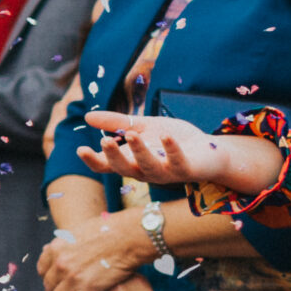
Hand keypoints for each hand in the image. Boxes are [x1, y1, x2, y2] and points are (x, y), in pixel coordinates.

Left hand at [38, 208, 155, 290]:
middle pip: (49, 284)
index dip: (45, 278)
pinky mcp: (88, 289)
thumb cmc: (106, 230)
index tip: (48, 283)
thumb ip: (66, 242)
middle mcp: (60, 264)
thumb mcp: (77, 232)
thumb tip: (58, 247)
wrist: (124, 237)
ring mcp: (73, 278)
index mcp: (56, 248)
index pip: (42, 268)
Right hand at [78, 111, 273, 192]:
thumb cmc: (172, 140)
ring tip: (132, 134)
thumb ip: (117, 122)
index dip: (93, 160)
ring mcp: (166, 173)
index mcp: (131, 161)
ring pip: (149, 168)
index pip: (107, 166)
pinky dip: (172, 149)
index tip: (80, 149)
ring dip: (140, 152)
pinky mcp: (187, 170)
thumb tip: (87, 117)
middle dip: (114, 156)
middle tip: (105, 141)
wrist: (209, 151)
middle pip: (124, 169)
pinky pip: (177, 162)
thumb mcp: (142, 126)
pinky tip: (166, 136)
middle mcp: (145, 171)